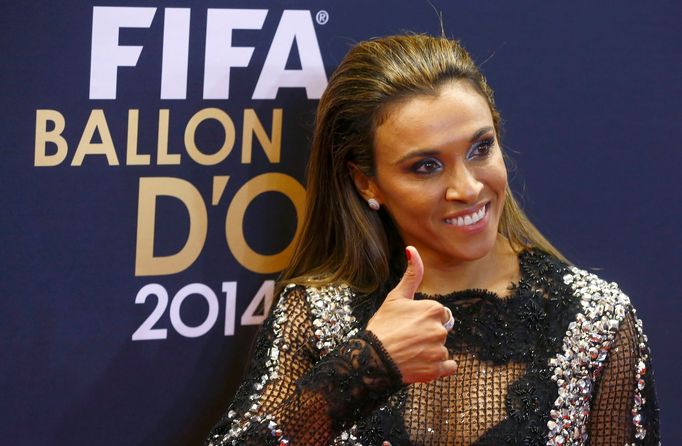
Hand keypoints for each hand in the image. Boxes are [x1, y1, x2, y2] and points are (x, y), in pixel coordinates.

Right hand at [366, 246, 456, 383]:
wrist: (372, 359)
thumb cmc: (382, 326)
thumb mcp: (395, 297)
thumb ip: (411, 274)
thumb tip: (412, 249)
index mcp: (434, 309)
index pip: (439, 314)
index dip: (423, 319)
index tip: (408, 324)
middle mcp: (441, 329)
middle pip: (440, 331)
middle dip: (428, 335)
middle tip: (407, 339)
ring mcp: (439, 350)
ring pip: (441, 348)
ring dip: (430, 351)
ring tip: (410, 352)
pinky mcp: (437, 369)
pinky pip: (448, 366)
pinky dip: (438, 367)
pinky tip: (422, 363)